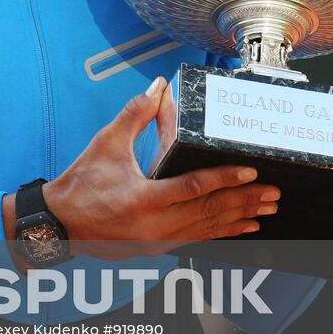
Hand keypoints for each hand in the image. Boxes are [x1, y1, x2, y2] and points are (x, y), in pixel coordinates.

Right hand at [42, 78, 278, 244]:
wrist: (59, 223)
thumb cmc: (81, 182)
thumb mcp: (106, 142)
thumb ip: (135, 113)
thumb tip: (159, 85)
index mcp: (141, 200)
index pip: (192, 189)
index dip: (224, 180)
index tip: (252, 172)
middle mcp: (154, 227)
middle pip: (209, 213)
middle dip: (244, 202)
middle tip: (274, 192)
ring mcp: (157, 242)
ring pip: (208, 230)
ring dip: (240, 218)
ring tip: (267, 210)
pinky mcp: (157, 248)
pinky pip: (198, 238)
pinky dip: (223, 232)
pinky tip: (243, 227)